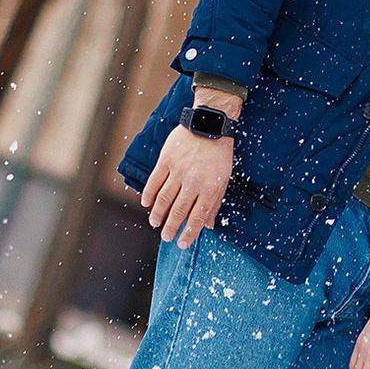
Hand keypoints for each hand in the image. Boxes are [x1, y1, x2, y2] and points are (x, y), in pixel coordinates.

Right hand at [142, 93, 239, 247]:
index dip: (189, 233)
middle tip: (166, 237)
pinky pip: (155, 181)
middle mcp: (193, 182)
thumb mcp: (224, 179)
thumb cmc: (219, 154)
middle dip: (171, 227)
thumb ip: (215, 203)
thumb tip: (209, 225)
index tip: (182, 244)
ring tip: (154, 223)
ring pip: (165, 198)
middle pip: (179, 211)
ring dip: (158, 214)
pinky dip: (149, 194)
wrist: (210, 124)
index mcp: (210, 188)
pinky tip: (145, 203)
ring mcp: (178, 170)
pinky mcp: (167, 160)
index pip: (198, 217)